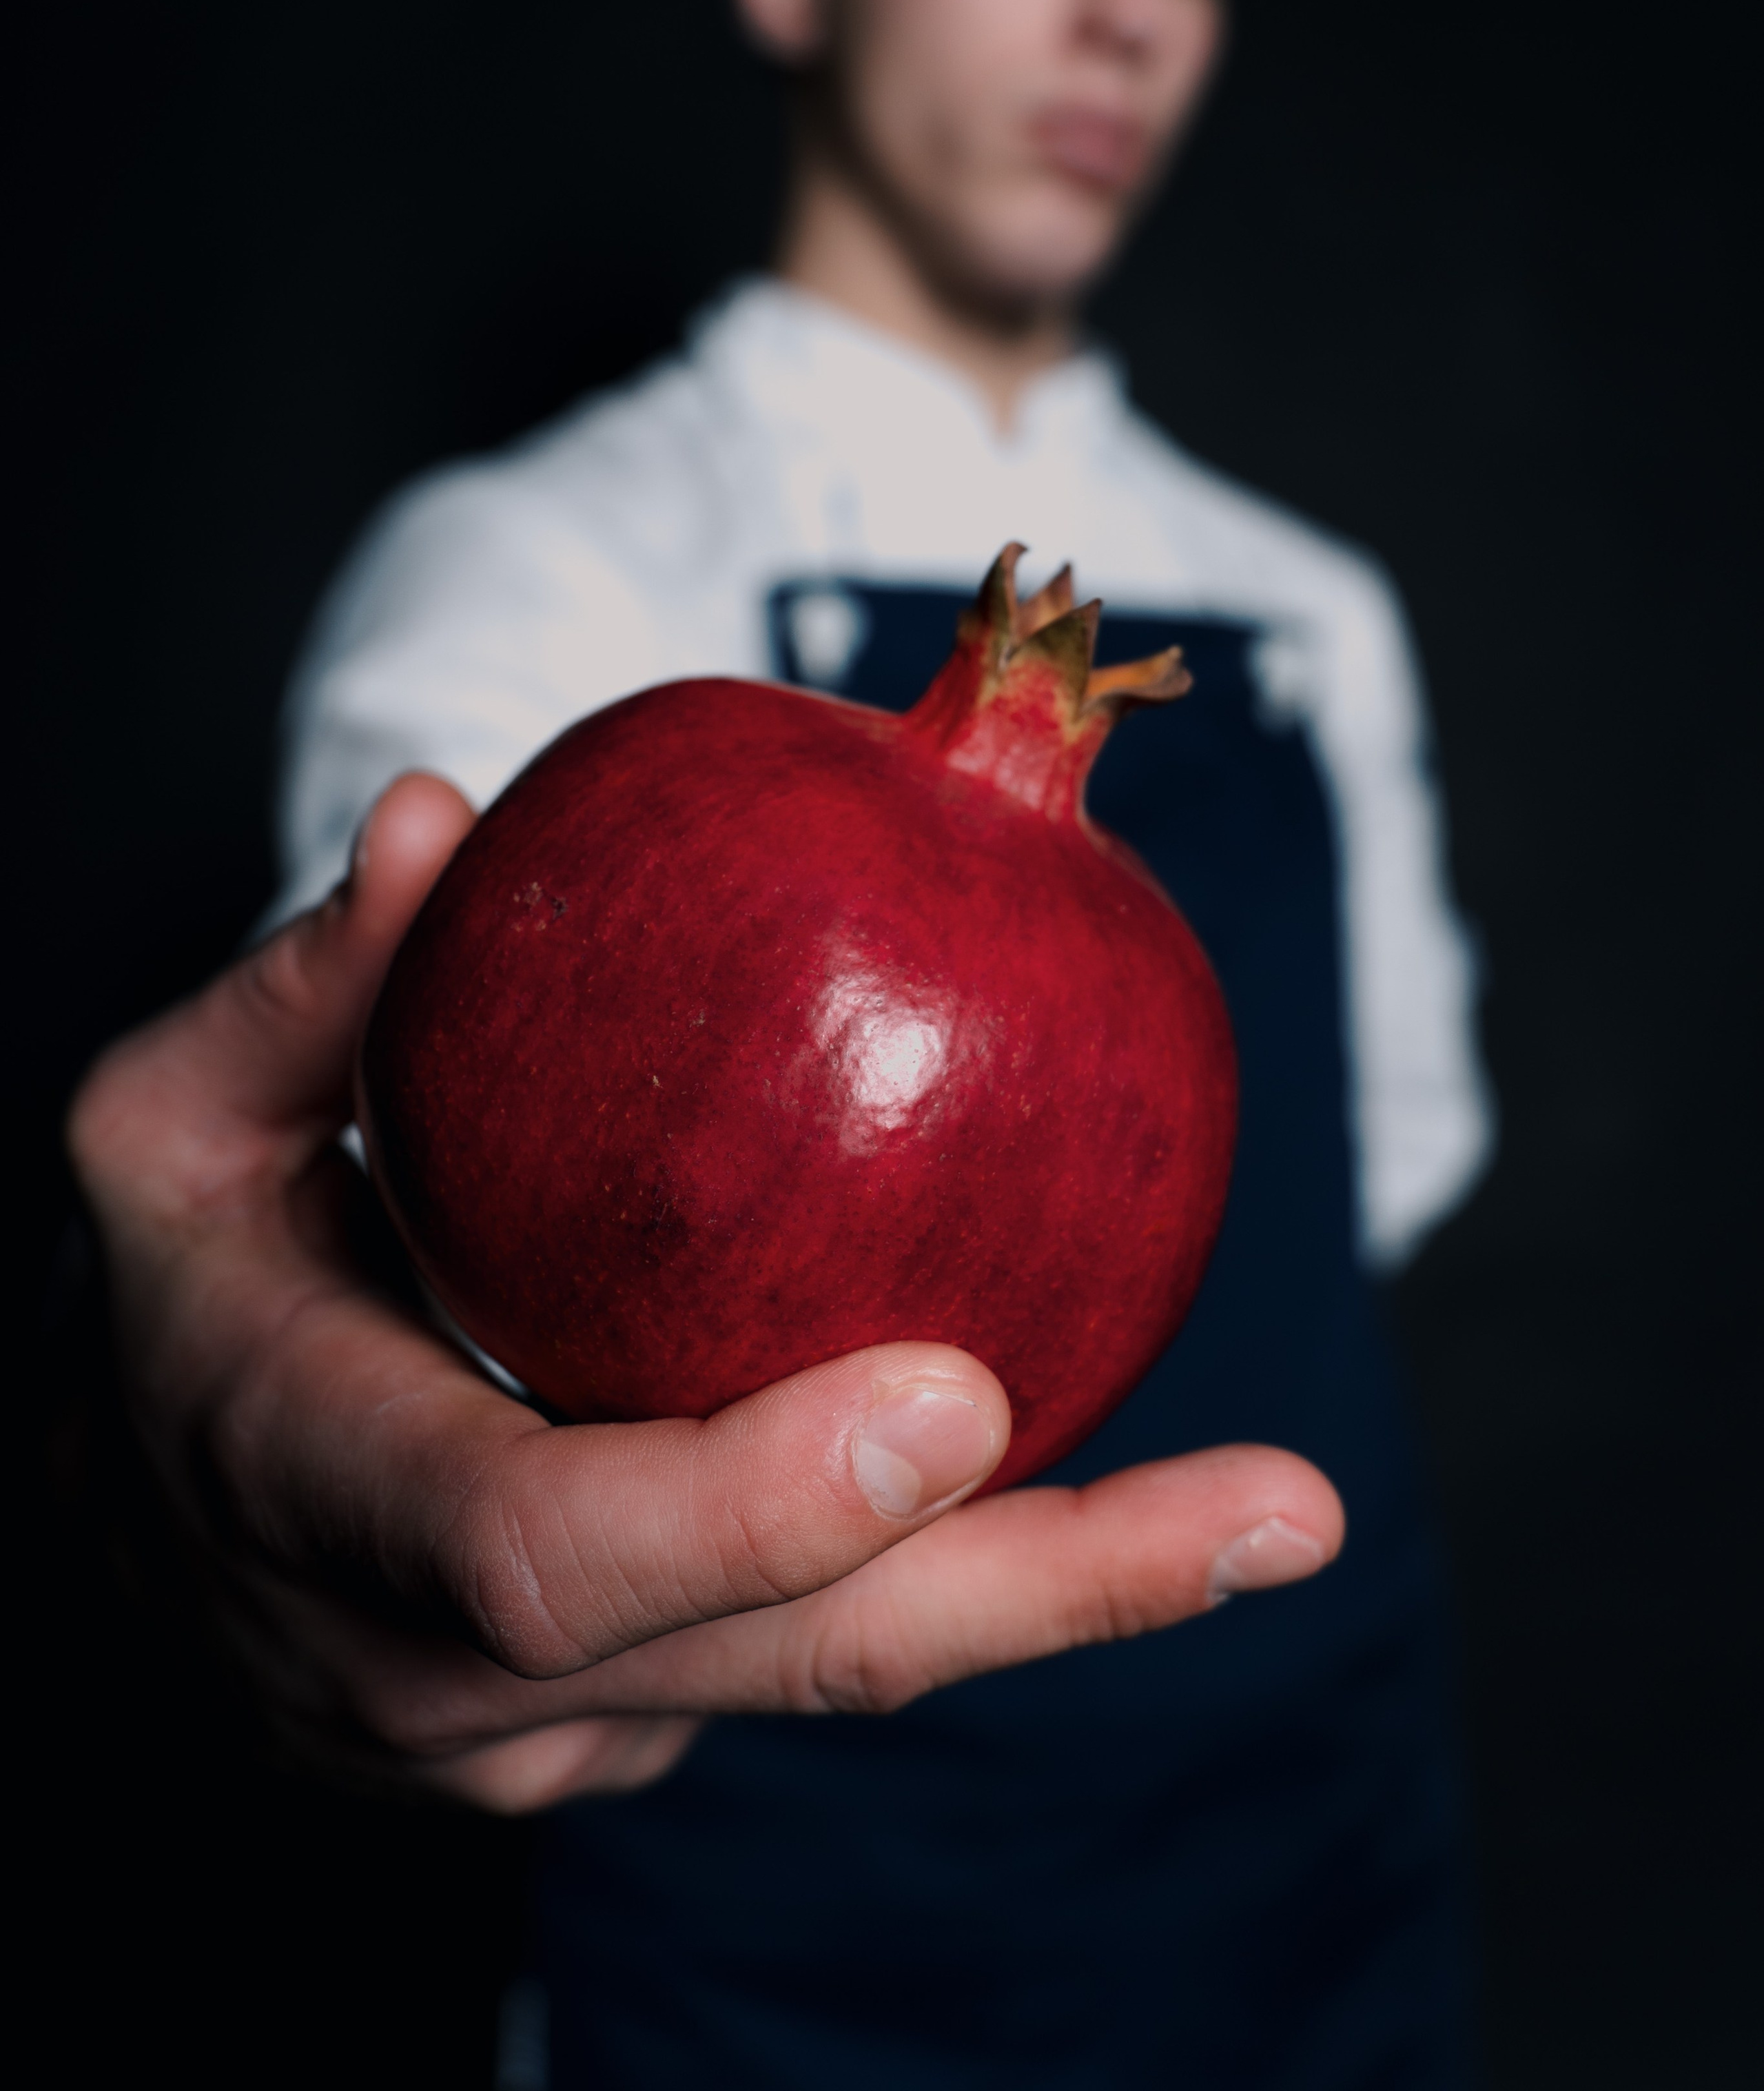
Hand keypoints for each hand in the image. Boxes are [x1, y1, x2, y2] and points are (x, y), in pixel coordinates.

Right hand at [69, 773, 1343, 1814]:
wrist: (168, 1506)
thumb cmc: (188, 1278)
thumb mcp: (169, 1121)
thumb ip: (306, 988)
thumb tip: (435, 826)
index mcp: (317, 1496)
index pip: (540, 1550)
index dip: (748, 1499)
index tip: (955, 1398)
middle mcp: (442, 1670)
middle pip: (777, 1658)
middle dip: (1037, 1589)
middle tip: (1273, 1510)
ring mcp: (557, 1729)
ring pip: (834, 1671)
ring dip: (1064, 1590)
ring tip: (1277, 1511)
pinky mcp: (644, 1713)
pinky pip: (826, 1639)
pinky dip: (982, 1564)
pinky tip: (1161, 1503)